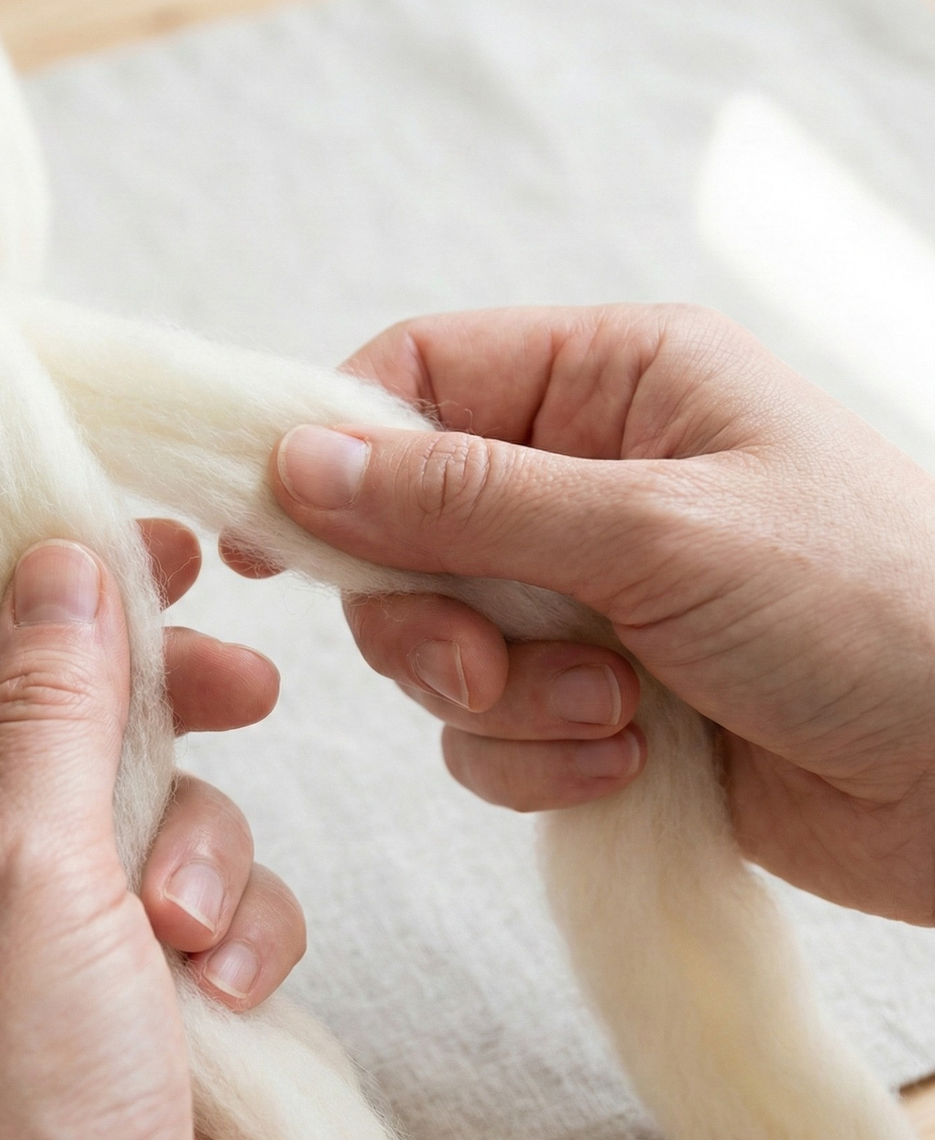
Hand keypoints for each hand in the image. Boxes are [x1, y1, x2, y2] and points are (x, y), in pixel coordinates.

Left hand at [0, 521, 299, 1139]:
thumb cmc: (25, 1115)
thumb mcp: (32, 873)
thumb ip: (48, 706)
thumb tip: (53, 562)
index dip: (38, 595)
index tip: (141, 546)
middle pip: (65, 726)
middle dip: (156, 726)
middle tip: (240, 686)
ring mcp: (54, 940)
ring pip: (158, 810)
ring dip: (199, 857)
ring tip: (187, 938)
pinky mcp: (142, 987)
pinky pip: (211, 895)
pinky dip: (234, 929)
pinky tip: (226, 993)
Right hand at [229, 305, 934, 925]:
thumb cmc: (868, 607)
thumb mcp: (655, 529)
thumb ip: (464, 499)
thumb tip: (298, 460)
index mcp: (611, 382)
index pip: (415, 376)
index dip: (329, 445)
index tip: (271, 531)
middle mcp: (583, 479)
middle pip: (403, 528)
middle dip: (432, 616)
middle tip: (486, 662)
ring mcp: (582, 595)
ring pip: (437, 644)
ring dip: (501, 699)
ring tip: (613, 717)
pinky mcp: (586, 700)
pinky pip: (486, 731)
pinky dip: (536, 760)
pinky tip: (626, 764)